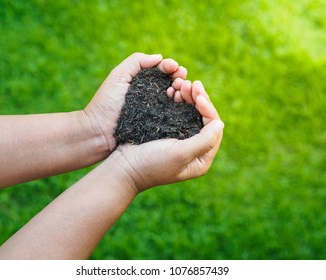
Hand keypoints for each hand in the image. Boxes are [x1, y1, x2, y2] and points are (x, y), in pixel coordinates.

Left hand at [84, 52, 186, 151]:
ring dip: (182, 90)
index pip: (161, 71)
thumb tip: (159, 57)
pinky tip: (181, 101)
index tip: (174, 67)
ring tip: (182, 88)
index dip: (170, 67)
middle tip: (182, 77)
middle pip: (170, 83)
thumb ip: (136, 61)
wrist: (99, 131)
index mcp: (142, 82)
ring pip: (174, 98)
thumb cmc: (106, 102)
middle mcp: (151, 95)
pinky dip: (179, 106)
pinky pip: (172, 114)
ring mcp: (156, 111)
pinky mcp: (158, 125)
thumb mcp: (119, 76)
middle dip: (179, 77)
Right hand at [108, 81, 223, 192]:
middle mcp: (195, 150)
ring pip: (192, 114)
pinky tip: (174, 90)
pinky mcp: (169, 132)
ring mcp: (181, 140)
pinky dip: (178, 101)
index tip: (198, 94)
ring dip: (189, 97)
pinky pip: (179, 113)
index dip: (208, 109)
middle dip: (199, 99)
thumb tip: (220, 124)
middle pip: (204, 119)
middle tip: (192, 83)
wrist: (124, 167)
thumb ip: (204, 141)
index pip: (213, 129)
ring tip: (181, 84)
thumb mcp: (180, 154)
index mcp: (201, 159)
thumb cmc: (151, 164)